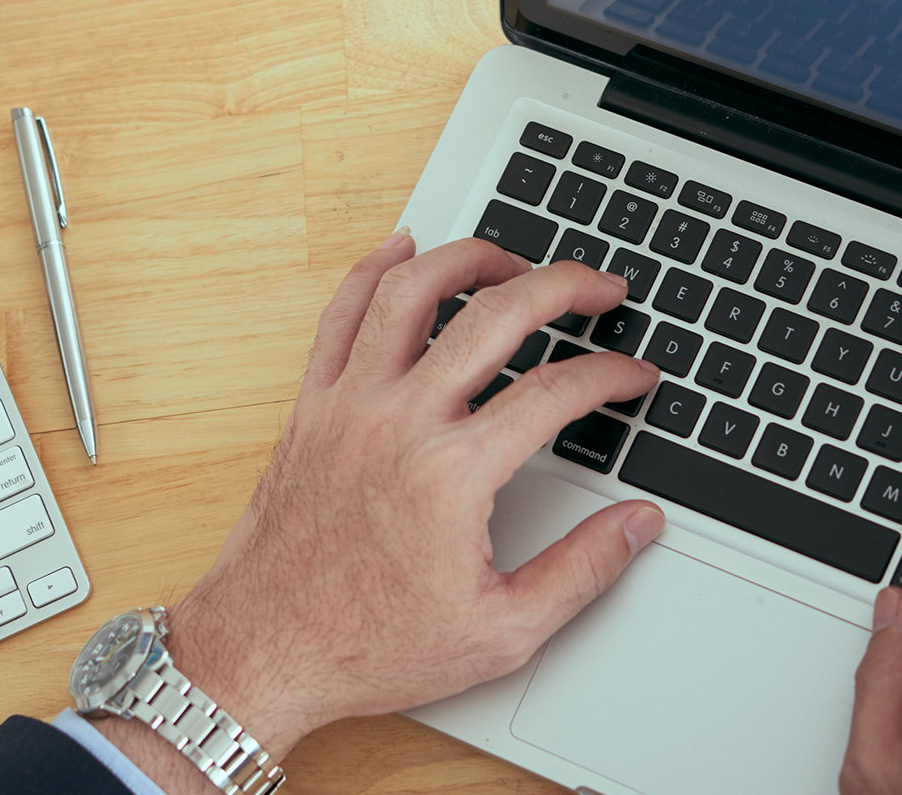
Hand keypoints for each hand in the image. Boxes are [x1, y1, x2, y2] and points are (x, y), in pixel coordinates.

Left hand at [94, 232, 664, 791]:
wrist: (263, 650)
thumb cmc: (368, 646)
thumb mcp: (500, 632)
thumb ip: (582, 572)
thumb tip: (638, 525)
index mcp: (451, 475)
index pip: (555, 393)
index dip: (610, 375)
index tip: (633, 375)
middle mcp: (397, 423)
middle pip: (496, 315)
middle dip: (563, 286)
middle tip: (599, 288)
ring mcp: (347, 406)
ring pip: (410, 291)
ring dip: (469, 259)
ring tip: (513, 263)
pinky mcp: (310, 407)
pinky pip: (341, 314)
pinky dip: (375, 270)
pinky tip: (403, 251)